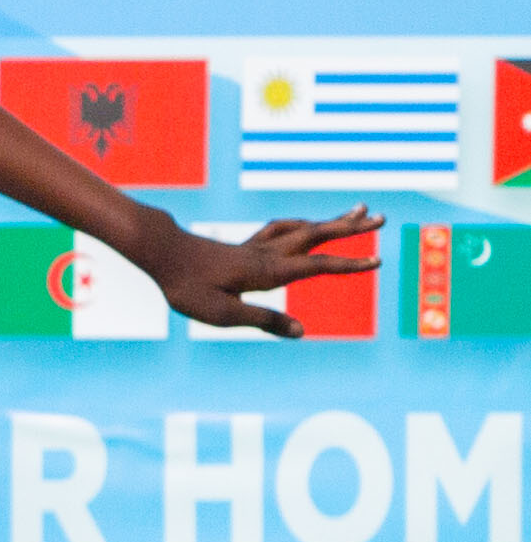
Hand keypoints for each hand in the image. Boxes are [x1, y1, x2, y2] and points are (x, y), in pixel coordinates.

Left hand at [147, 205, 379, 336]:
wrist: (158, 251)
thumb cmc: (186, 286)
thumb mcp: (220, 313)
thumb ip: (263, 321)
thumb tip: (302, 331)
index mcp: (267, 272)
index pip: (318, 267)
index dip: (349, 265)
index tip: (379, 261)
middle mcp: (267, 254)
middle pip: (318, 237)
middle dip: (351, 228)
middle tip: (382, 217)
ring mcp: (257, 247)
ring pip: (304, 229)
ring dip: (333, 222)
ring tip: (359, 210)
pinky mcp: (246, 246)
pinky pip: (283, 230)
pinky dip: (304, 225)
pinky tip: (308, 227)